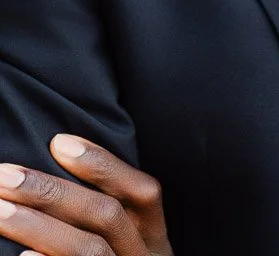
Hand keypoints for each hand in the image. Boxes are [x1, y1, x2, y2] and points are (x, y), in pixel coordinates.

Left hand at [0, 134, 172, 255]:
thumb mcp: (127, 249)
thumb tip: (56, 160)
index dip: (103, 165)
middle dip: (54, 191)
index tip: (58, 142)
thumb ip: (103, 218)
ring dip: (40, 226)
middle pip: (106, 218)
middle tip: (5, 175)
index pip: (141, 193)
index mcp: (154, 242)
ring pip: (88, 251)